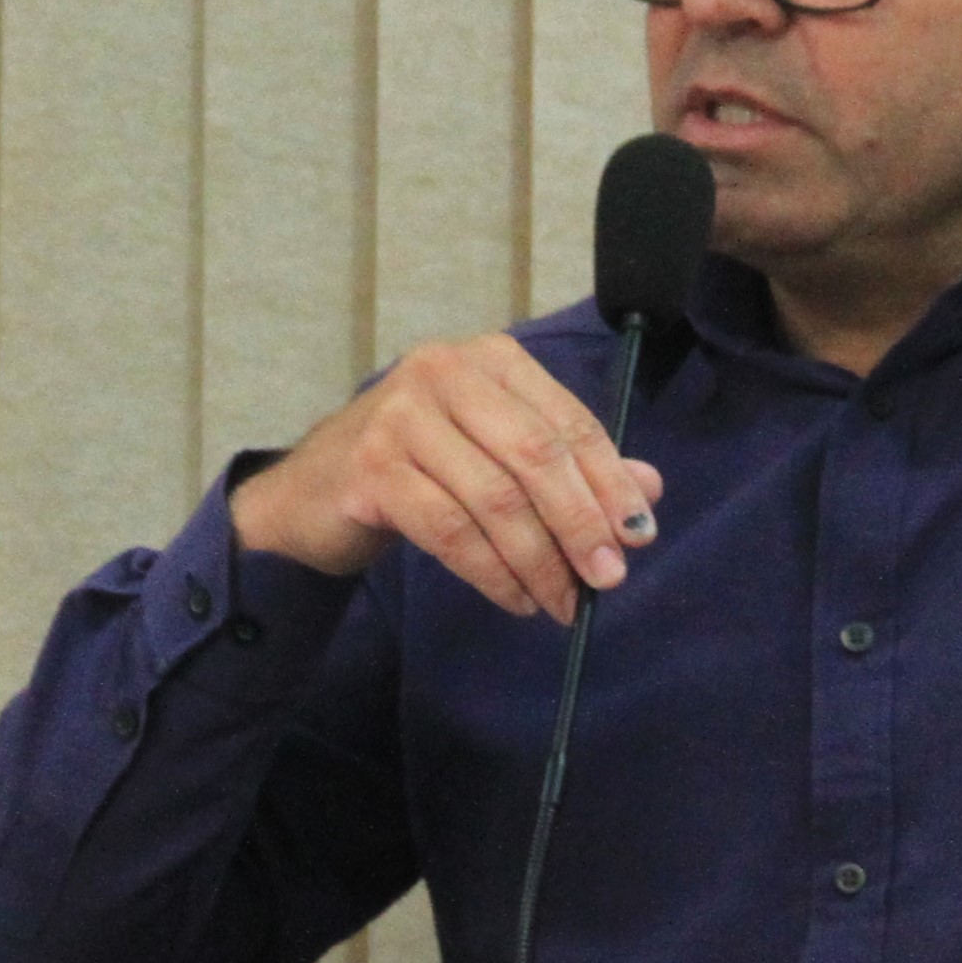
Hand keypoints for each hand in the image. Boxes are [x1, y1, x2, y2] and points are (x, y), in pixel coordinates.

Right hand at [228, 334, 665, 622]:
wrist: (312, 492)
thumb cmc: (419, 468)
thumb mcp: (498, 455)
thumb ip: (570, 467)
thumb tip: (648, 492)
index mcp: (491, 359)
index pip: (568, 422)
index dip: (610, 482)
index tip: (640, 535)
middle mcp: (445, 372)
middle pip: (535, 457)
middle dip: (581, 524)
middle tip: (609, 578)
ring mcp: (401, 417)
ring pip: (494, 499)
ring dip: (538, 561)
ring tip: (563, 602)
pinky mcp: (371, 468)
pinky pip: (450, 531)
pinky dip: (492, 572)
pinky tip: (516, 599)